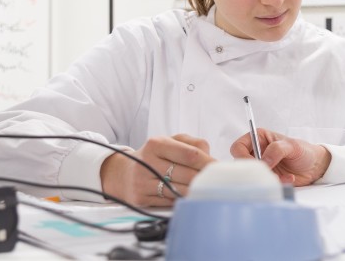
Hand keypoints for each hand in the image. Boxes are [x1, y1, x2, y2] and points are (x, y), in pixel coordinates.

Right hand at [100, 133, 214, 206]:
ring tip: (206, 190)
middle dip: (204, 179)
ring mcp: (142, 182)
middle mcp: (147, 162)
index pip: (190, 154)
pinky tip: (188, 197)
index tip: (220, 168)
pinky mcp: (140, 198)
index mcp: (156, 144)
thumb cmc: (155, 156)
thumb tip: (211, 158)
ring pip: (179, 191)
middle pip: (187, 175)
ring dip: (195, 192)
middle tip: (217, 182)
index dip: (209, 163)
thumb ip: (193, 144)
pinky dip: (181, 200)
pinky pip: (169, 202)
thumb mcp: (170, 142)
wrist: (123, 173)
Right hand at [230, 129, 330, 186]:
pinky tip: (289, 179)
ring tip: (284, 176)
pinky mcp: (267, 178)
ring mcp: (262, 166)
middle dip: (256, 170)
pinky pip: (263, 183)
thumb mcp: (292, 146)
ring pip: (253, 176)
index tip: (256, 164)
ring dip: (268, 178)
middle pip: (241, 164)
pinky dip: (276, 183)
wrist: (315, 166)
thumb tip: (263, 161)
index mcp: (258, 138)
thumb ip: (276, 150)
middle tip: (270, 171)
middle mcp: (257, 152)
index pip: (238, 147)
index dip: (242, 157)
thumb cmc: (304, 150)